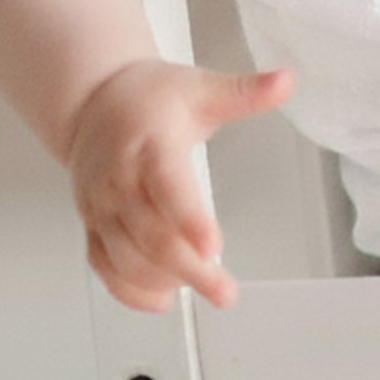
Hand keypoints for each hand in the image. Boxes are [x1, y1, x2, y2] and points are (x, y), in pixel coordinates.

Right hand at [66, 56, 294, 313]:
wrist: (92, 101)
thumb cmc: (150, 97)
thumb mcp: (202, 87)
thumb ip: (246, 92)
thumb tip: (287, 80)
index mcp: (150, 143)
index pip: (168, 185)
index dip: (190, 220)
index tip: (215, 248)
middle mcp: (119, 178)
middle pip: (151, 235)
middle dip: (189, 269)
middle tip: (225, 291)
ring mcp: (101, 206)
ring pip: (127, 257)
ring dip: (164, 280)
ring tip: (206, 286)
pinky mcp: (92, 225)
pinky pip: (104, 266)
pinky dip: (130, 291)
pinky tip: (163, 299)